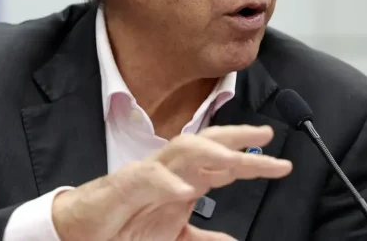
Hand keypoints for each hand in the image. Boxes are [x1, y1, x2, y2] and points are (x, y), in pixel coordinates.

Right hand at [52, 125, 291, 240]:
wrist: (85, 229)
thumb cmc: (126, 225)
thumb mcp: (173, 236)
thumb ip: (202, 237)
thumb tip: (232, 240)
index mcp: (184, 181)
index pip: (222, 162)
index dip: (252, 161)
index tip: (281, 163)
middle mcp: (171, 171)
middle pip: (207, 142)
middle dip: (237, 136)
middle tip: (266, 135)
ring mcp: (149, 174)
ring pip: (182, 150)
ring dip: (211, 152)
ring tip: (237, 161)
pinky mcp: (125, 184)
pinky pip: (149, 177)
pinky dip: (168, 183)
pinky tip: (186, 190)